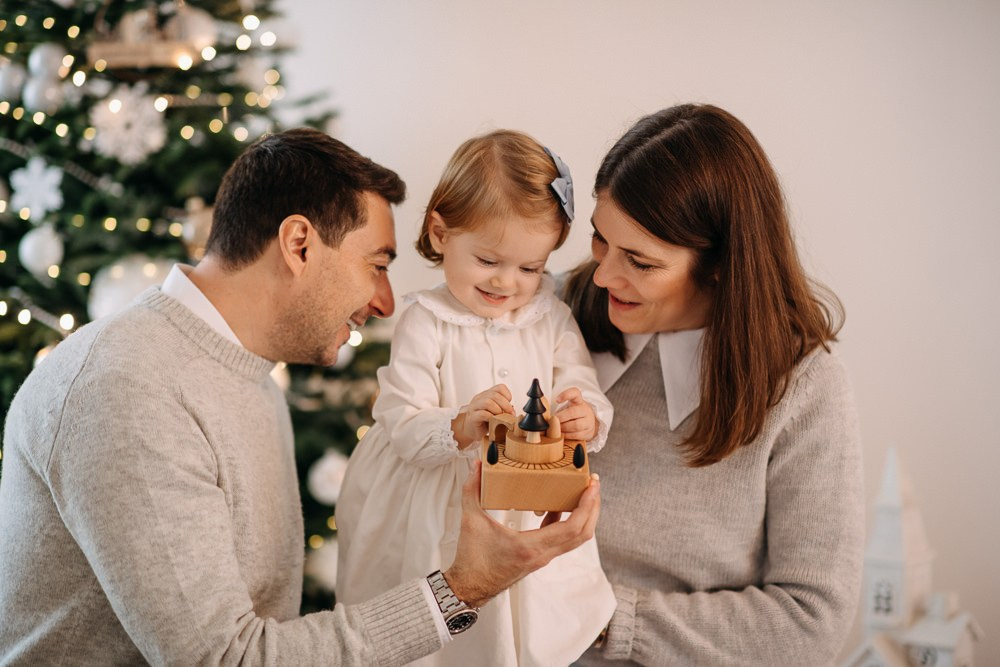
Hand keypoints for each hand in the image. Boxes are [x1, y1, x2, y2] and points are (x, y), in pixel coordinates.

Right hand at [442, 461, 600, 608]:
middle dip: (592, 507)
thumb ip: (472, 490)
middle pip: (583, 533)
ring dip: (583, 515)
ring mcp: (542, 557)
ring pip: (575, 538)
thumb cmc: (472, 559)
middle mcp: (542, 554)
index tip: (591, 486)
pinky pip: (561, 539)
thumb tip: (476, 465)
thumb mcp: (471, 520)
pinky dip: (566, 522)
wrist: (469, 587)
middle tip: (593, 485)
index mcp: (530, 546)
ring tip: (582, 493)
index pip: (572, 528)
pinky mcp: (538, 557)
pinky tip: (557, 506)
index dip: (587, 506)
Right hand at [451, 384, 513, 448]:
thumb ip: (504, 409)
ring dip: (498, 410)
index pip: (499, 388)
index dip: (507, 395)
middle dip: (505, 404)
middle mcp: (480, 398)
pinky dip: (490, 417)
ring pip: (487, 402)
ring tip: (501, 417)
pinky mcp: (472, 417)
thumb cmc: (484, 421)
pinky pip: (482, 414)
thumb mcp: (496, 412)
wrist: (471, 430)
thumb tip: (512, 411)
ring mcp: (474, 407)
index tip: (510, 405)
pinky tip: (493, 421)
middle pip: (494, 394)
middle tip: (510, 413)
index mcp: (487, 395)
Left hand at [554, 387, 597, 441]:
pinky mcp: (588, 432)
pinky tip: (561, 434)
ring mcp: (588, 422)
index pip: (575, 393)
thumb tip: (545, 416)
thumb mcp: (569, 407)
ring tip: (556, 428)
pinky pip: (576, 435)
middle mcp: (585, 410)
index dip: (566, 395)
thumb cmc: (574, 415)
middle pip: (573, 412)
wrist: (588, 424)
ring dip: (563, 428)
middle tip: (552, 421)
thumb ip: (559, 409)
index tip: (557, 400)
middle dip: (560, 417)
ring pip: (575, 425)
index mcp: (579, 401)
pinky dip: (566, 435)